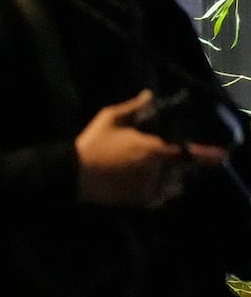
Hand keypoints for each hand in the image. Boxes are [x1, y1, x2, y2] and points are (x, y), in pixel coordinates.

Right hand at [76, 90, 226, 206]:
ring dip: (173, 179)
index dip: (207, 155)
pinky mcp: (139, 201)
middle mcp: (156, 170)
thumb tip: (150, 96)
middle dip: (181, 164)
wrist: (73, 173)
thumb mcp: (110, 117)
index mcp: (152, 149)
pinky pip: (161, 198)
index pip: (187, 152)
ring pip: (174, 186)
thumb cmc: (93, 143)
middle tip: (173, 158)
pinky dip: (162, 192)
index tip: (222, 156)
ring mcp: (148, 188)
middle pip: (182, 169)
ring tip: (162, 172)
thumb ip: (134, 107)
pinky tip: (152, 184)